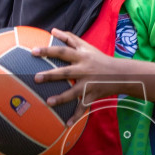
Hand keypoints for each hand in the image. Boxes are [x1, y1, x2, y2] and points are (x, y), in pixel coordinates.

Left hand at [31, 29, 154, 120]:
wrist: (121, 74)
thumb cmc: (100, 59)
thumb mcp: (86, 46)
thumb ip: (69, 38)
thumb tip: (53, 30)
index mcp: (82, 56)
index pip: (63, 51)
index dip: (48, 50)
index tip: (33, 51)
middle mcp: (85, 69)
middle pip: (66, 72)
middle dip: (51, 75)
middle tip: (36, 78)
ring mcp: (89, 84)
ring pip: (74, 92)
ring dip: (61, 98)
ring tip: (48, 102)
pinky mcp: (93, 95)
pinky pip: (84, 107)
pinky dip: (76, 116)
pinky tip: (67, 124)